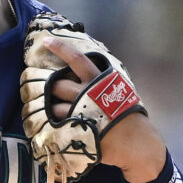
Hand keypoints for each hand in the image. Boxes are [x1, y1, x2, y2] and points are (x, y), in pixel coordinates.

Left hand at [41, 37, 167, 182]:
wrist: (136, 142)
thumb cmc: (127, 115)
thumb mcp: (118, 90)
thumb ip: (101, 82)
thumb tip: (84, 73)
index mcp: (100, 80)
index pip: (77, 59)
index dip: (61, 48)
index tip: (47, 41)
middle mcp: (87, 93)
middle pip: (58, 84)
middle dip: (54, 89)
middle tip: (57, 95)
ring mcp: (80, 111)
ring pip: (54, 106)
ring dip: (55, 110)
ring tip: (65, 115)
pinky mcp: (76, 129)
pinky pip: (57, 124)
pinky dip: (57, 125)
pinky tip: (64, 127)